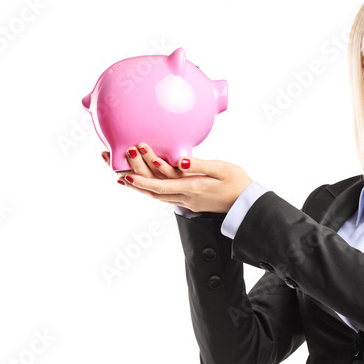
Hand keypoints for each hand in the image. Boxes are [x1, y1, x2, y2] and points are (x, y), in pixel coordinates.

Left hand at [102, 142, 252, 213]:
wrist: (247, 203)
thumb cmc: (238, 182)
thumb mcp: (222, 169)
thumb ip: (200, 164)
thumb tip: (180, 160)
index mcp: (192, 187)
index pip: (160, 185)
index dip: (141, 180)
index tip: (126, 170)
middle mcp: (185, 197)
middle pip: (153, 191)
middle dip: (134, 179)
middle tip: (117, 165)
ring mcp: (186, 200)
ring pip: (156, 195)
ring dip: (139, 186)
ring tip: (122, 177)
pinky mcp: (189, 200)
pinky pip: (164, 196)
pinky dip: (150, 190)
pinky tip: (143, 185)